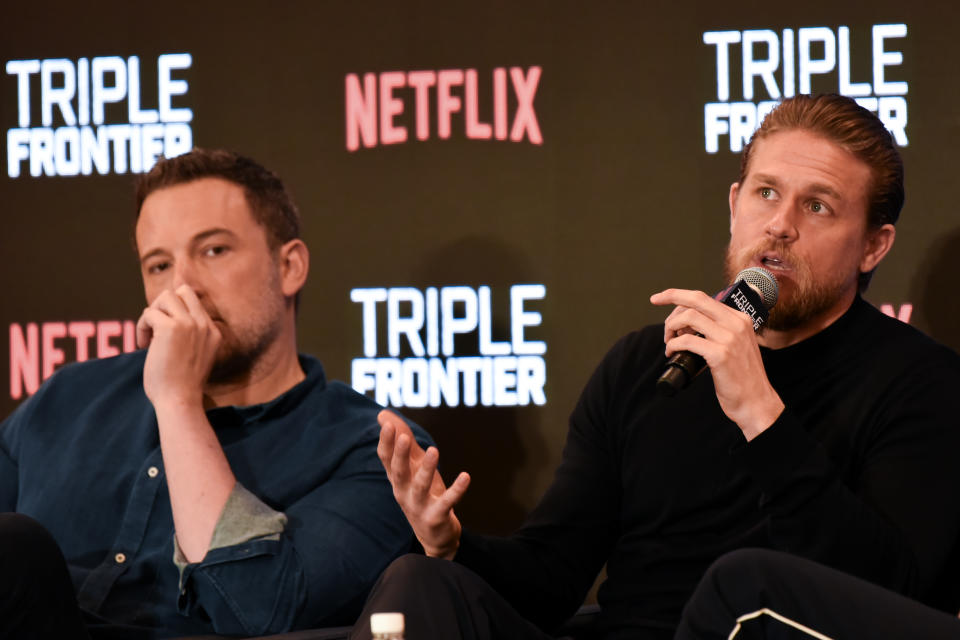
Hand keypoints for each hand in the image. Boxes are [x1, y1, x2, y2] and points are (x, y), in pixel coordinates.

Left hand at [136, 284, 221, 406]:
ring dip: (152, 314)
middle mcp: (204, 324)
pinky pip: (149, 313)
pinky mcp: (170, 328)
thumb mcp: (197, 356)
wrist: (180, 400)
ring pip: (165, 297)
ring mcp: (188, 324)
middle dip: (164, 306)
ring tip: (149, 337)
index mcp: (213, 332)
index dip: (175, 311)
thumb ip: (191, 337)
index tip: (165, 331)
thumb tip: (167, 319)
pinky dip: (141, 327)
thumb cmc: (182, 385)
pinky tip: (143, 345)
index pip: (194, 302)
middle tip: (156, 328)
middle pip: (182, 291)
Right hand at [377, 409, 469, 558]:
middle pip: (398, 473)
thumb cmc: (422, 493)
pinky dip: (456, 490)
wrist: (434, 536)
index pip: (386, 460)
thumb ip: (401, 440)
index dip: (386, 443)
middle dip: (400, 455)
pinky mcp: (437, 517)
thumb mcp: (412, 466)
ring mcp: (419, 506)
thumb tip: (382, 414)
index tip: (386, 424)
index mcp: (397, 479)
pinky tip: (466, 476)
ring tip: (434, 450)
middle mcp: (404, 493)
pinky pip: (447, 502)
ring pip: (420, 487)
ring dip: (427, 469)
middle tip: (404, 437)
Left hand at [650, 288, 783, 439]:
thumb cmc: (742, 377)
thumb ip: (720, 331)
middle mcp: (736, 324)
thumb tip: (688, 324)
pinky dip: (673, 345)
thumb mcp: (737, 345)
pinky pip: (686, 341)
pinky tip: (671, 353)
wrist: (757, 402)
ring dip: (671, 327)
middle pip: (696, 299)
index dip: (679, 295)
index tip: (662, 298)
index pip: (704, 298)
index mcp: (740, 318)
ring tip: (669, 342)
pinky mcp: (720, 354)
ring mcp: (729, 338)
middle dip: (670, 297)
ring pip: (689, 317)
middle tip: (655, 303)